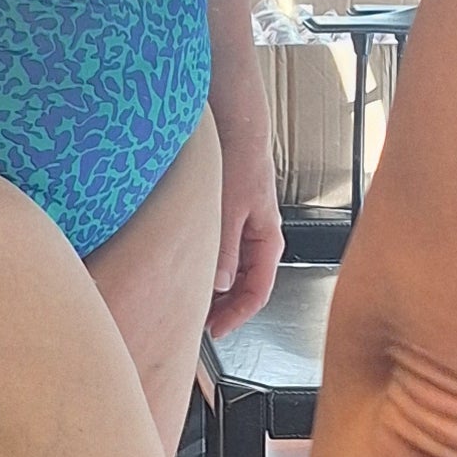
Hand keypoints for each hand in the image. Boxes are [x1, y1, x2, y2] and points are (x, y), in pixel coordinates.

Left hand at [207, 103, 283, 337]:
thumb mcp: (230, 209)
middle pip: (244, 287)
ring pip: (232, 273)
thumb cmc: (242, 160)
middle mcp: (257, 238)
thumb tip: (218, 285)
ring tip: (191, 299)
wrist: (236, 126)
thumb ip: (225, 248)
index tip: (214, 331)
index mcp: (267, 240)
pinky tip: (189, 269)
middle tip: (198, 322)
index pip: (257, 292)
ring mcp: (242, 229)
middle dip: (224, 308)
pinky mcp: (228, 218)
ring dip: (215, 288)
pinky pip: (221, 254)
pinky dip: (209, 267)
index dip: (237, 316)